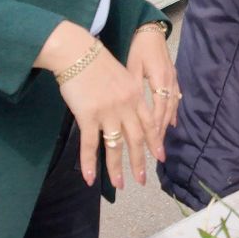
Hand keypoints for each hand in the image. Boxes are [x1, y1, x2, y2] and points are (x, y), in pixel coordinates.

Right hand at [36, 23, 155, 189]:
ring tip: (120, 185)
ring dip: (117, 168)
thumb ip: (129, 93)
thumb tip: (131, 108)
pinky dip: (89, 163)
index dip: (155, 141)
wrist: (77, 53)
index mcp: (135, 95)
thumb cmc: (97, 61)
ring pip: (115, 146)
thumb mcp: (122, 75)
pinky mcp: (87, 116)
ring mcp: (107, 112)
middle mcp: (125, 106)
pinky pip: (89, 145)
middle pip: (136, 139)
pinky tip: (89, 178)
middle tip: (142, 180)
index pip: (149, 123)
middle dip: (140, 161)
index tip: (160, 157)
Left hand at [126, 26, 178, 162]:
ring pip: (171, 107)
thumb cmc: (139, 47)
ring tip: (161, 142)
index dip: (154, 125)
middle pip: (166, 111)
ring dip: (166, 125)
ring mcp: (173, 81)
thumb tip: (128, 108)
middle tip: (156, 152)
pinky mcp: (173, 80)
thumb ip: (132, 86)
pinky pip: (174, 100)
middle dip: (161, 132)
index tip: (149, 142)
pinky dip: (172, 113)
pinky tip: (171, 124)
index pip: (158, 107)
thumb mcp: (132, 65)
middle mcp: (169, 82)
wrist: (151, 31)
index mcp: (159, 78)